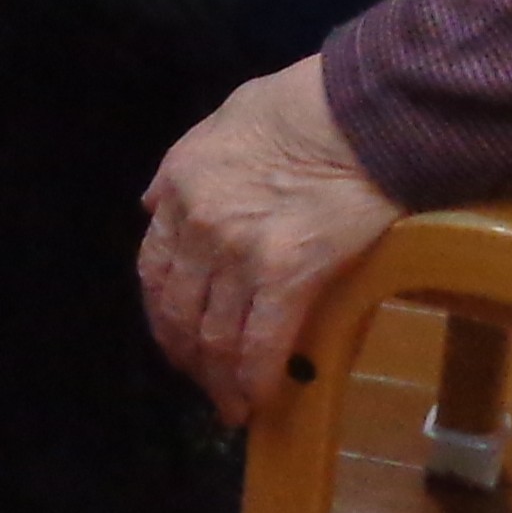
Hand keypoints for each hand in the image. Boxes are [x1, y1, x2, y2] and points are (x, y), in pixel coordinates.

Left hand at [140, 59, 404, 423]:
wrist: (358, 113)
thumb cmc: (298, 108)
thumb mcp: (217, 123)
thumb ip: (180, 169)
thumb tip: (153, 204)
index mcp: (178, 190)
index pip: (154, 271)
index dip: (162, 315)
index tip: (176, 339)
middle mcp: (199, 228)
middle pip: (180, 313)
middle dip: (189, 359)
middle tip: (206, 384)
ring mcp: (239, 255)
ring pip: (215, 338)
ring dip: (220, 382)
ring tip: (233, 405)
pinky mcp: (287, 275)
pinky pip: (260, 345)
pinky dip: (255, 381)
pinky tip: (261, 401)